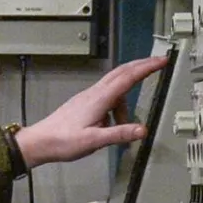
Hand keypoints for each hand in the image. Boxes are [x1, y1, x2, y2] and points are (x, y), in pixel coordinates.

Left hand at [13, 55, 170, 169]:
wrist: (39, 142)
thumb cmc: (63, 142)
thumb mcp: (94, 141)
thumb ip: (119, 134)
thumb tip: (143, 130)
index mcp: (99, 99)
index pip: (128, 77)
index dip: (147, 67)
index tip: (162, 60)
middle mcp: (94, 93)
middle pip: (121, 72)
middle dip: (141, 66)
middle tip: (158, 63)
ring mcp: (87, 97)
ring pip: (114, 87)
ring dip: (126, 100)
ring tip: (125, 126)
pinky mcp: (83, 103)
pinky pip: (106, 97)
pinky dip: (116, 105)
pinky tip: (111, 124)